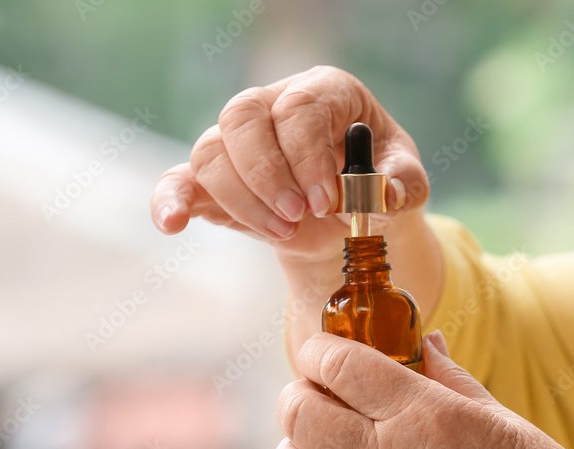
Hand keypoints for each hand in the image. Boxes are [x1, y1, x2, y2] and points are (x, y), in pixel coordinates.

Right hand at [148, 66, 428, 262]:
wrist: (349, 209)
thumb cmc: (376, 177)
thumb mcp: (403, 178)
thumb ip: (402, 184)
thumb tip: (384, 197)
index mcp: (323, 91)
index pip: (299, 107)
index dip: (308, 156)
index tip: (326, 203)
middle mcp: (273, 105)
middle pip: (242, 116)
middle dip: (267, 173)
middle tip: (298, 216)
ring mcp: (238, 141)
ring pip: (211, 150)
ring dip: (241, 198)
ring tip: (283, 232)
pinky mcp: (215, 178)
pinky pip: (180, 179)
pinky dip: (170, 200)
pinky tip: (174, 223)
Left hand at [219, 331, 573, 448]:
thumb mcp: (506, 419)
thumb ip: (451, 379)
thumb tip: (422, 341)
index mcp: (427, 419)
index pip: (345, 367)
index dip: (325, 348)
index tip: (326, 347)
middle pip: (306, 414)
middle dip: (301, 391)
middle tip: (319, 391)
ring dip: (288, 446)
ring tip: (308, 438)